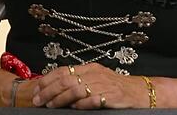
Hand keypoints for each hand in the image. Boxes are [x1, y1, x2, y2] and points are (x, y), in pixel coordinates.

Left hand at [32, 63, 149, 108]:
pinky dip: (81, 104)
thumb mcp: (97, 79)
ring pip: (76, 89)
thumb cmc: (116, 88)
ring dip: (60, 98)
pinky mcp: (111, 96)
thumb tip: (56, 88)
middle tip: (38, 100)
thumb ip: (80, 81)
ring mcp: (103, 85)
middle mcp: (95, 74)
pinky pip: (92, 100)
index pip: (64, 70)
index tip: (36, 89)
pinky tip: (74, 108)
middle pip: (66, 80)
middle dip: (48, 91)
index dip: (47, 80)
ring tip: (51, 105)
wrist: (140, 92)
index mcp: (90, 68)